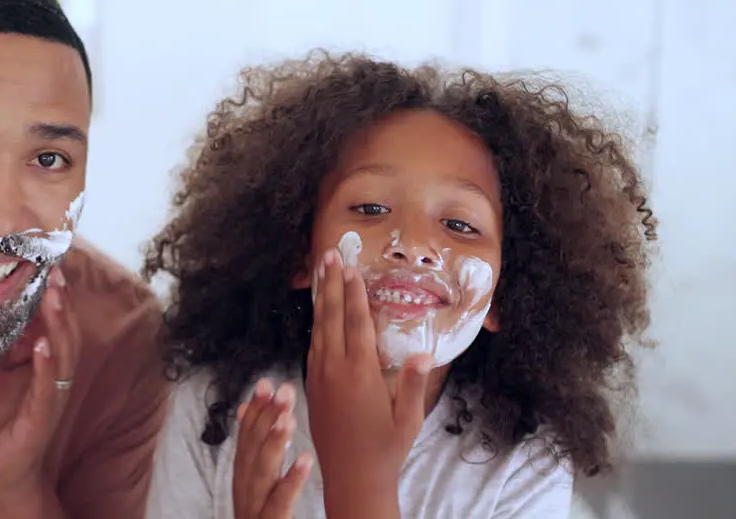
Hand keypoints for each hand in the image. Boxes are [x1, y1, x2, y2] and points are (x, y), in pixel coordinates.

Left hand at [0, 267, 80, 507]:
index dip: (60, 298)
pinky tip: (41, 345)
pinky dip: (45, 365)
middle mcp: (57, 378)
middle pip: (67, 334)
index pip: (61, 325)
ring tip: (52, 297)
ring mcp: (50, 398)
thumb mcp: (10, 373)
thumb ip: (18, 345)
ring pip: (62, 355)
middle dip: (62, 303)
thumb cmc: (8, 419)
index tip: (52, 266)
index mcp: (51, 366)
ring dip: (58, 324)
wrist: (3, 469)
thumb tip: (17, 312)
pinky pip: (45, 388)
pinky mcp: (38, 419)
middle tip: (54, 272)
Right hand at [231, 379, 312, 518]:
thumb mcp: (255, 481)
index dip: (254, 409)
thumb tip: (242, 408)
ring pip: (260, 473)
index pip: (245, 437)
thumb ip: (251, 447)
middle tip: (282, 390)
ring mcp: (253, 508)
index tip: (266, 382)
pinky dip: (290, 480)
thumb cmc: (263, 516)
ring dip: (273, 443)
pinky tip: (305, 459)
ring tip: (288, 418)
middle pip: (251, 449)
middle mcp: (244, 489)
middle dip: (265, 417)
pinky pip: (279, 503)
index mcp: (243, 476)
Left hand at [306, 249, 431, 515]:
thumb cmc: (386, 449)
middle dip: (331, 285)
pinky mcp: (312, 387)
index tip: (351, 268)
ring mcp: (319, 378)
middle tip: (329, 255)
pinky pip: (312, 348)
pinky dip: (316, 326)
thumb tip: (424, 353)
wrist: (351, 478)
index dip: (354, 294)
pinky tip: (319, 316)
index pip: (356, 323)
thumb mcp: (408, 419)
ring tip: (321, 274)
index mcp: (359, 373)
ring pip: (318, 330)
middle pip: (331, 318)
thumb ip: (413, 384)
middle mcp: (334, 370)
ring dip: (321, 300)